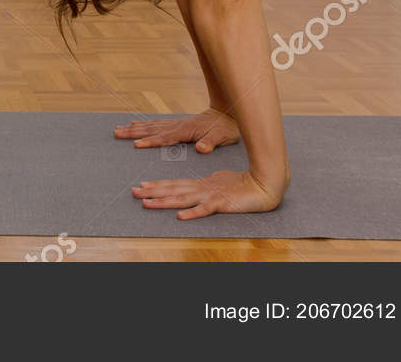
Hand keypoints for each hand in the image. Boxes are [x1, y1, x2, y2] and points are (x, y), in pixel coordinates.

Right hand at [114, 108, 239, 153]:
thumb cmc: (226, 129)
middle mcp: (178, 126)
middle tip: (116, 132)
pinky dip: (145, 124)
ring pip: (151, 125)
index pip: (164, 138)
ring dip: (135, 127)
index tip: (136, 144)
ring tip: (119, 128)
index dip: (150, 142)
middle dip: (133, 132)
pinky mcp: (178, 124)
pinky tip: (137, 124)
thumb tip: (201, 149)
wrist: (229, 114)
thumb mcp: (222, 137)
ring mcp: (176, 124)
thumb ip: (211, 143)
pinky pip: (157, 124)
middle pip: (151, 129)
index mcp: (186, 131)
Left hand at [132, 169, 283, 218]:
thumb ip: (208, 188)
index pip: (176, 185)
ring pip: (183, 199)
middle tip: (133, 192)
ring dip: (164, 202)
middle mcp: (203, 189)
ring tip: (146, 203)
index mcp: (203, 184)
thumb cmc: (245, 184)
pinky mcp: (222, 204)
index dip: (158, 186)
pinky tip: (180, 217)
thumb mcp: (222, 184)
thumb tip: (197, 190)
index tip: (142, 186)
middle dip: (152, 192)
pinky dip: (192, 213)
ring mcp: (212, 196)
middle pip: (173, 190)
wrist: (266, 184)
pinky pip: (205, 210)